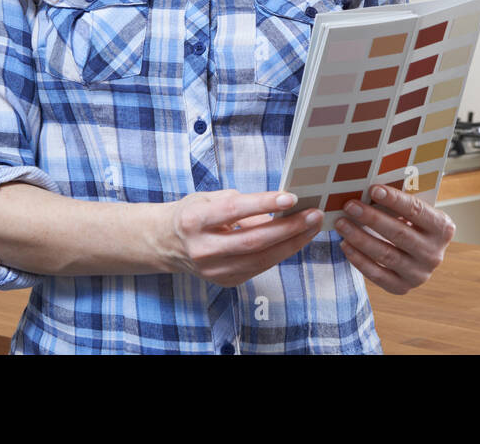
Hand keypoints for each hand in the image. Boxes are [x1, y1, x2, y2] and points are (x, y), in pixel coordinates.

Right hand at [164, 189, 322, 286]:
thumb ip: (242, 204)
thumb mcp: (210, 199)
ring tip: (312, 227)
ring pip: (261, 258)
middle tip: (314, 214)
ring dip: (292, 242)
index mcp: (195, 220)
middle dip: (289, 227)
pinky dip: (280, 252)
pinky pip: (259, 267)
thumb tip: (277, 210)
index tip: (291, 198)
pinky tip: (295, 240)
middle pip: (254, 240)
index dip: (265, 204)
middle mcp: (202, 248)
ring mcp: (213, 270)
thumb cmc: (192, 214)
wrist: (166, 244)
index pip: (235, 211)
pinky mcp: (225, 281)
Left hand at [334, 185, 454, 294]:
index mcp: (443, 228)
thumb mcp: (416, 213)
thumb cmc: (412, 224)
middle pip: (399, 233)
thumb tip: (369, 188)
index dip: (395, 200)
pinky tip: (345, 245)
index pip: (417, 211)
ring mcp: (420, 274)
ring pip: (386, 255)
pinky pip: (377, 274)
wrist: (418, 255)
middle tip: (350, 205)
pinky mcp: (403, 287)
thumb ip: (401, 203)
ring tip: (341, 224)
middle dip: (372, 218)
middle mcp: (435, 253)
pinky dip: (359, 259)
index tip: (373, 189)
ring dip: (360, 238)